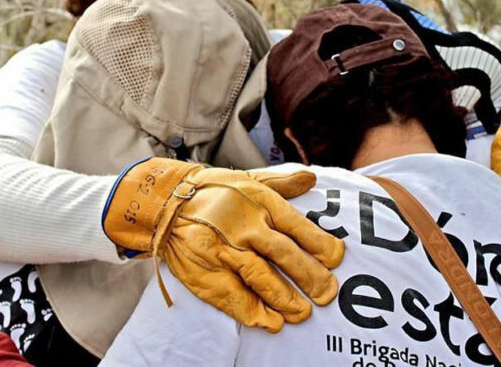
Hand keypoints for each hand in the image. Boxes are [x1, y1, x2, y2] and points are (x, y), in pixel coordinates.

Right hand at [103, 158, 344, 331]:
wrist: (165, 202)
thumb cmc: (213, 191)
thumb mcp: (247, 179)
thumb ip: (282, 182)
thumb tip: (312, 178)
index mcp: (258, 202)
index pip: (297, 226)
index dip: (319, 244)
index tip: (336, 258)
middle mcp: (244, 226)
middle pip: (284, 254)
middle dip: (311, 276)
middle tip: (328, 293)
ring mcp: (224, 250)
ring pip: (262, 278)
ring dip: (286, 298)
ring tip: (303, 313)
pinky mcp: (206, 271)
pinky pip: (233, 296)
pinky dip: (253, 312)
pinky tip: (271, 322)